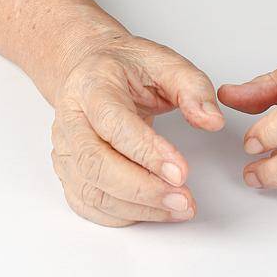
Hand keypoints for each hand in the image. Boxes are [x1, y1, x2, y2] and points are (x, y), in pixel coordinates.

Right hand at [50, 31, 224, 226]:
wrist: (91, 69)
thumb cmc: (126, 67)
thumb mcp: (165, 62)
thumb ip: (193, 88)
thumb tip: (212, 121)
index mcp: (91, 85)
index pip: (113, 123)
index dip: (147, 152)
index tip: (182, 172)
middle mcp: (70, 118)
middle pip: (96, 164)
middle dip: (143, 188)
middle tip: (183, 198)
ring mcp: (64, 149)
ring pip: (93, 190)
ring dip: (139, 207)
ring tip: (179, 207)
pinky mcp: (67, 173)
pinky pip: (90, 205)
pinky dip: (124, 214)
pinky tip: (155, 209)